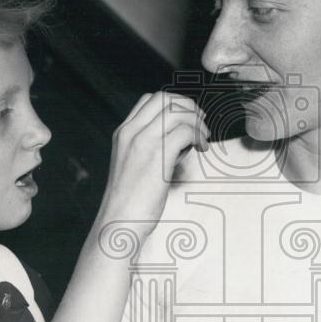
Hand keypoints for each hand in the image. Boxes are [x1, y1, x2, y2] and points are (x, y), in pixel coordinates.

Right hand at [99, 91, 208, 228]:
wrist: (118, 222)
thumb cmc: (129, 201)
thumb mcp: (133, 165)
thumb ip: (150, 148)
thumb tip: (179, 139)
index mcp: (123, 133)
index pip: (150, 100)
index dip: (174, 104)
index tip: (187, 120)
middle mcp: (131, 132)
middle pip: (165, 99)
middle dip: (188, 107)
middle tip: (200, 124)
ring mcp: (143, 141)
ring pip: (177, 112)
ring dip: (197, 122)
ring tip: (202, 139)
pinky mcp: (157, 156)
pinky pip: (185, 131)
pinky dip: (198, 136)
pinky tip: (201, 149)